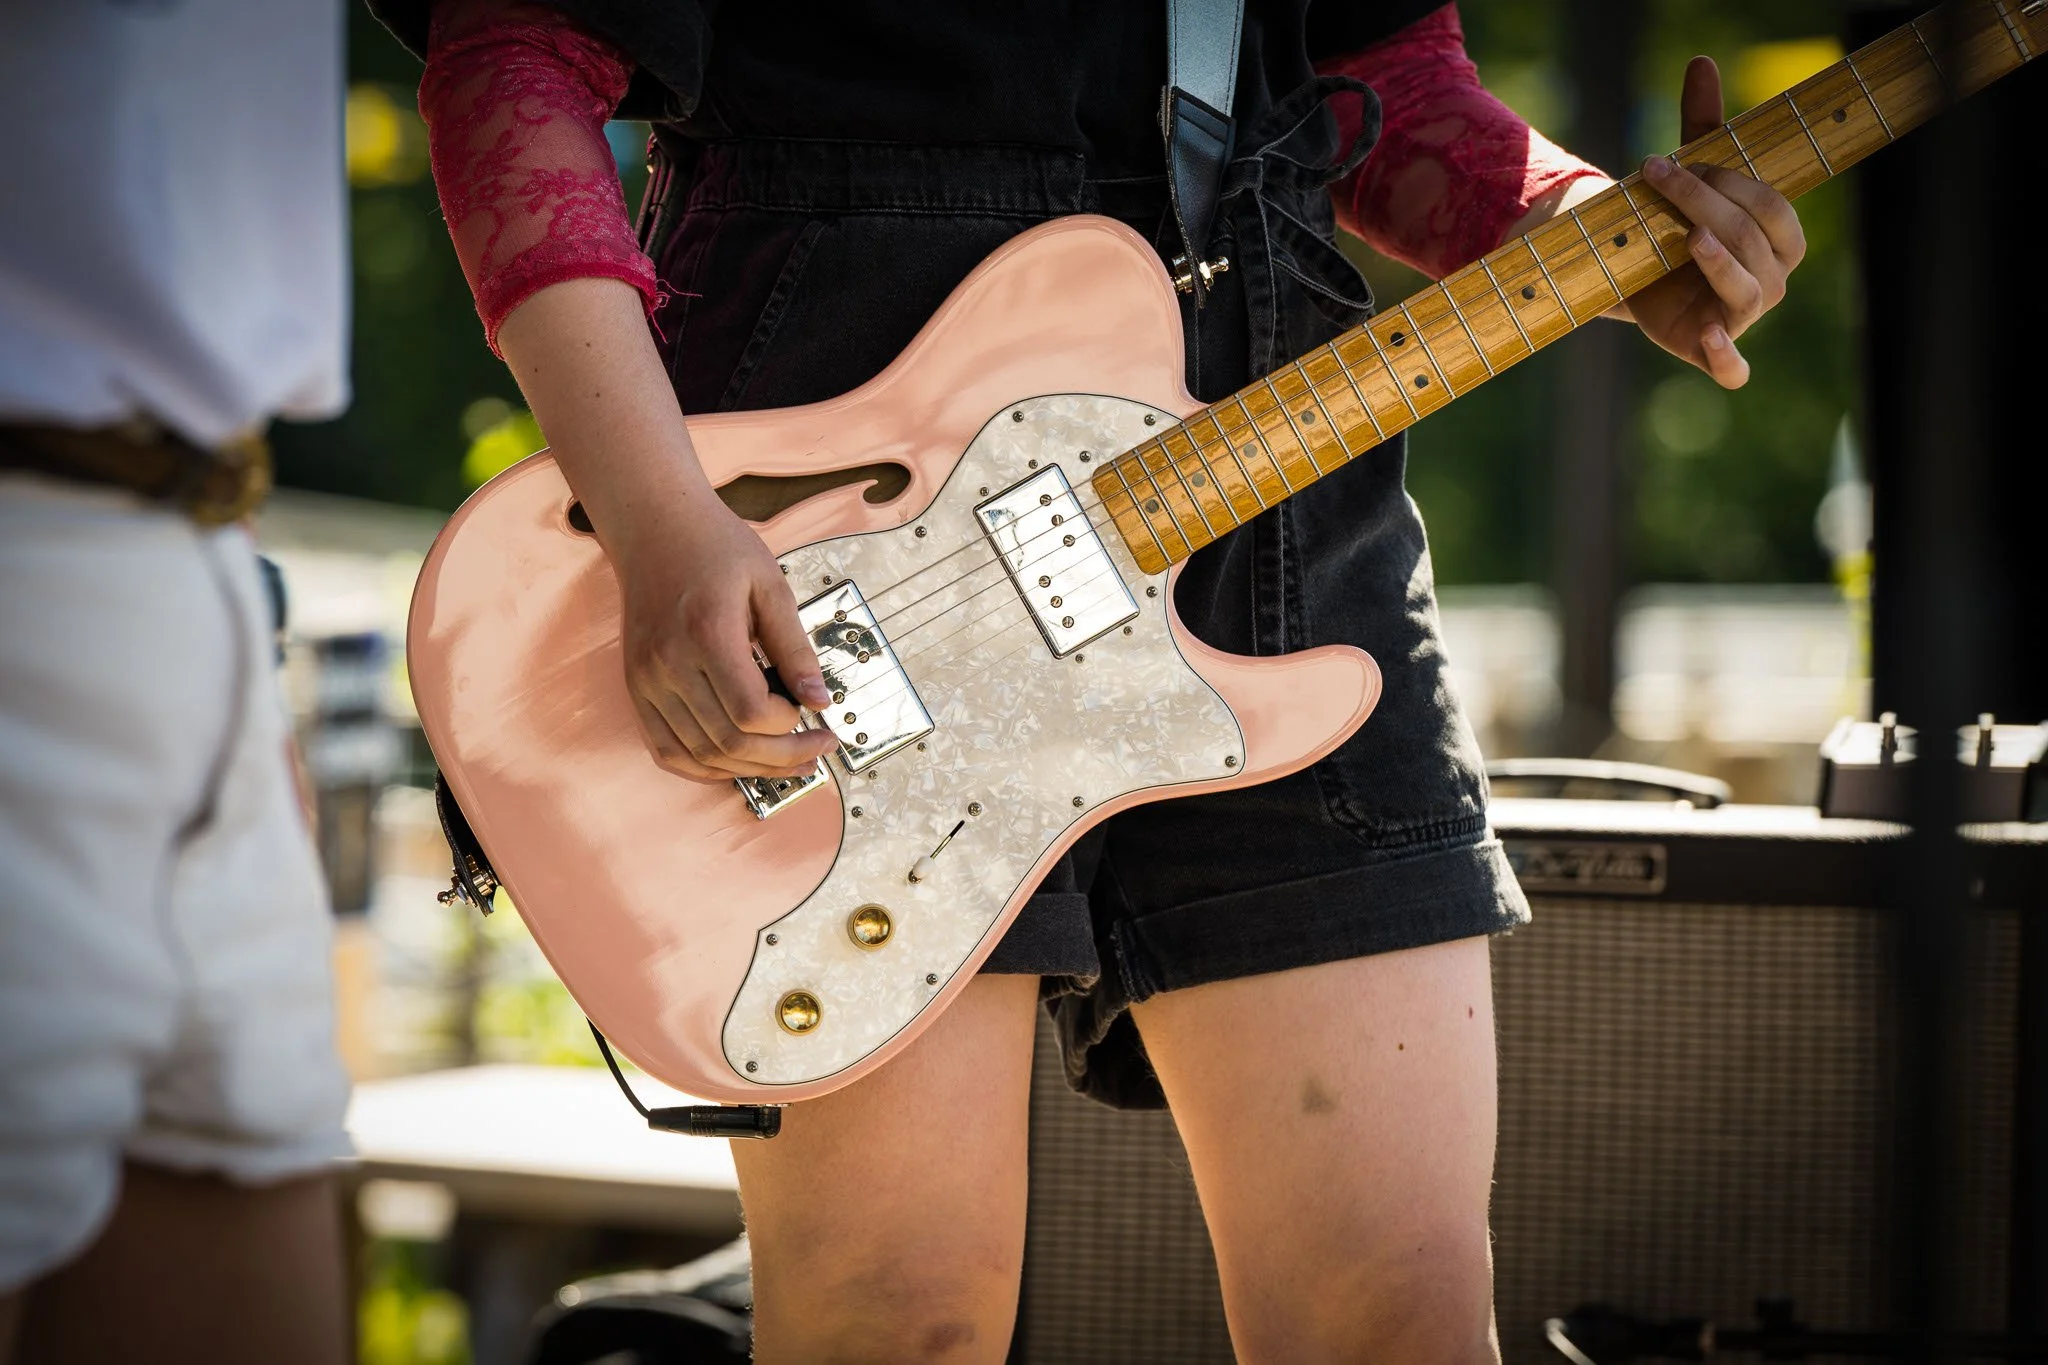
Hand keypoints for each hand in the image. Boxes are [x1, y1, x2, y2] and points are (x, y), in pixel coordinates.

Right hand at [613, 498, 838, 781]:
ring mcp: (646, 681)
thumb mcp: (770, 586)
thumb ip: (795, 648)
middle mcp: (669, 664)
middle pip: (728, 743)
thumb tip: (820, 699)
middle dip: (782, 758)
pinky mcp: (636, 688)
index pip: (751, 713)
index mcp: (707, 633)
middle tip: (816, 752)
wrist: (654, 527)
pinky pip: (667, 750)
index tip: (816, 717)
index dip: (790, 727)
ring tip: (786, 762)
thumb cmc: (713, 547)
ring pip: (699, 756)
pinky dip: (705, 767)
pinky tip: (737, 763)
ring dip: (748, 770)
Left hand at [1620, 56, 1806, 387]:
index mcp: (1779, 237)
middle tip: (1659, 177)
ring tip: (1691, 239)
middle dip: (1708, 205)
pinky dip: (1726, 359)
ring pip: (1746, 289)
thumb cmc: (1676, 226)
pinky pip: (1733, 367)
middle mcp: (1771, 279)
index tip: (1669, 159)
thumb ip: (1701, 126)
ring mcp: (1744, 317)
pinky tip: (1709, 339)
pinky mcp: (1712, 351)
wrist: (1639, 283)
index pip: (1769, 204)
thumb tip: (1701, 62)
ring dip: (1720, 262)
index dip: (1726, 181)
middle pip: (1754, 240)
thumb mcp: (1688, 177)